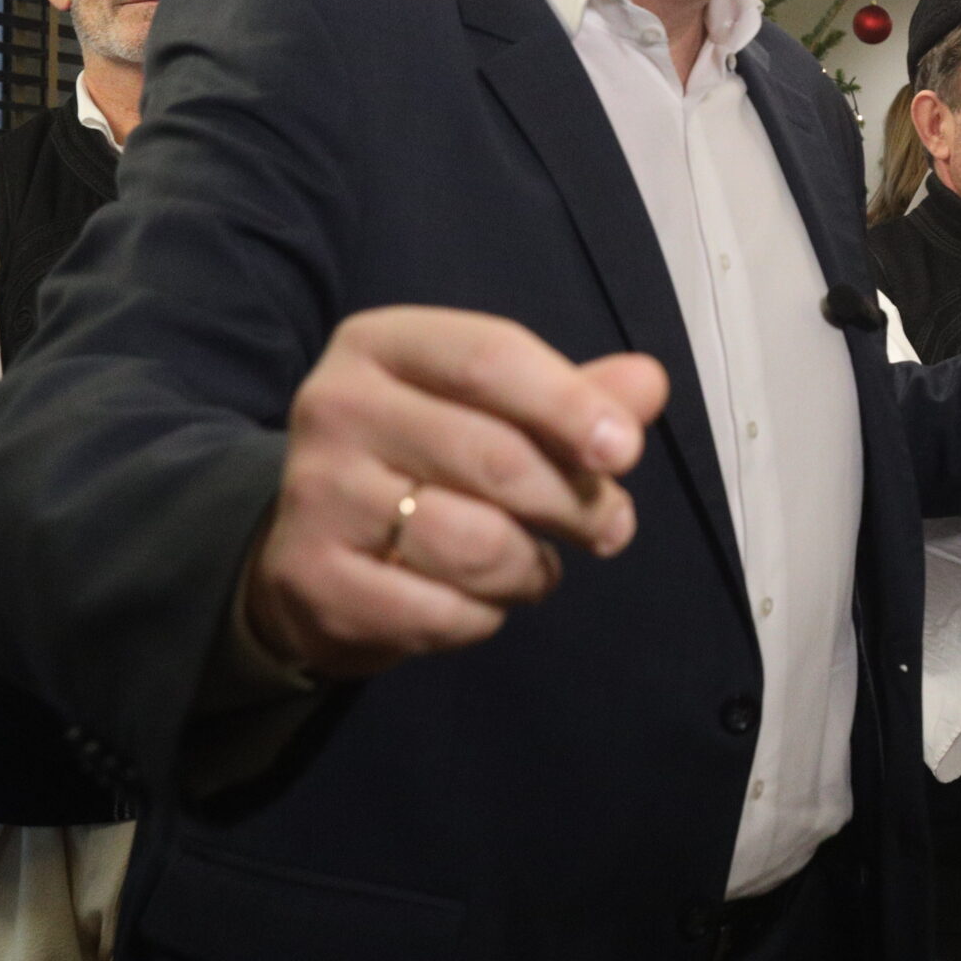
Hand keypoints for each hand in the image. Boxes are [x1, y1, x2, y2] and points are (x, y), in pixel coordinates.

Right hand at [249, 307, 669, 677]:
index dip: (570, 405)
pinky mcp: (312, 580)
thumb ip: (573, 398)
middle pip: (494, 456)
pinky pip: (441, 612)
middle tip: (612, 527)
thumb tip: (648, 383)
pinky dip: (484, 616)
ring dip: (531, 568)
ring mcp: (315, 495)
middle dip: (575, 503)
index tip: (625, 451)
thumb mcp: (492, 411)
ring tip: (537, 564)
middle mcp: (336, 407)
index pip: (490, 358)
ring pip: (474, 544)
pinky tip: (480, 599)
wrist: (311, 552)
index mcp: (382, 344)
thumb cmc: (424, 464)